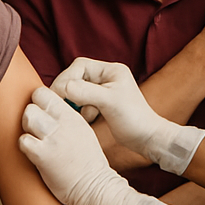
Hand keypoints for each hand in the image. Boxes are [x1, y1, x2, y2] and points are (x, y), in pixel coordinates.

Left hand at [19, 87, 171, 204]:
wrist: (94, 187)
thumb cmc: (88, 162)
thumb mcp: (83, 132)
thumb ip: (66, 119)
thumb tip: (48, 111)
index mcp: (73, 117)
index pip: (47, 94)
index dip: (39, 101)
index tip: (40, 112)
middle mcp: (64, 123)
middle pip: (34, 103)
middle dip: (30, 113)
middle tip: (35, 127)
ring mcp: (53, 139)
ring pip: (28, 117)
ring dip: (27, 127)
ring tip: (34, 138)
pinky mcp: (43, 156)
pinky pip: (23, 141)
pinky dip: (24, 146)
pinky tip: (33, 152)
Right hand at [51, 59, 204, 174]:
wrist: (146, 138)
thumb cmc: (133, 118)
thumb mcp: (109, 102)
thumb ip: (86, 92)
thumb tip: (63, 87)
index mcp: (112, 70)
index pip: (80, 66)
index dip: (66, 78)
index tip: (59, 95)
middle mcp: (107, 76)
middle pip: (76, 77)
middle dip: (69, 92)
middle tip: (65, 106)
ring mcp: (104, 90)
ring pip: (77, 91)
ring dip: (76, 103)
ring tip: (86, 114)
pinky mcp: (101, 103)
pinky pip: (82, 103)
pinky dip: (82, 111)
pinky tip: (91, 119)